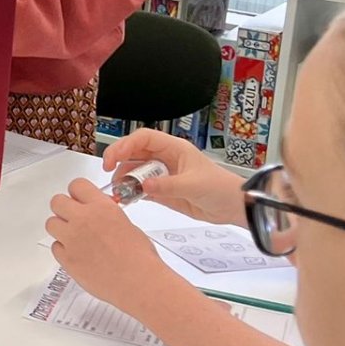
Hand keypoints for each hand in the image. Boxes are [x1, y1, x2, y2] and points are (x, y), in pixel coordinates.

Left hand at [45, 180, 181, 313]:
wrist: (138, 282)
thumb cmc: (140, 256)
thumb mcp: (125, 223)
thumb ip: (105, 214)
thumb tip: (96, 214)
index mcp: (101, 207)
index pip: (76, 185)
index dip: (78, 194)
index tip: (81, 201)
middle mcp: (83, 219)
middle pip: (57, 201)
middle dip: (64, 209)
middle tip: (75, 219)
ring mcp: (72, 239)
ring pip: (51, 224)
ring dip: (61, 229)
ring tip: (75, 239)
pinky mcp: (66, 259)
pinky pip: (55, 247)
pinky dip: (63, 250)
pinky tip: (78, 255)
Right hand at [101, 128, 244, 225]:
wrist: (234, 206)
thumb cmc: (220, 188)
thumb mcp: (193, 185)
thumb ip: (167, 186)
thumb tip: (142, 186)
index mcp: (174, 149)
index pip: (143, 139)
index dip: (125, 145)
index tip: (113, 159)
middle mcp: (165, 159)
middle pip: (135, 153)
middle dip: (120, 162)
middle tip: (110, 176)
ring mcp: (163, 175)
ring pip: (136, 172)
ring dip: (125, 180)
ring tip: (119, 192)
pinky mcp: (163, 191)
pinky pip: (142, 188)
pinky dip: (132, 193)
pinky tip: (126, 199)